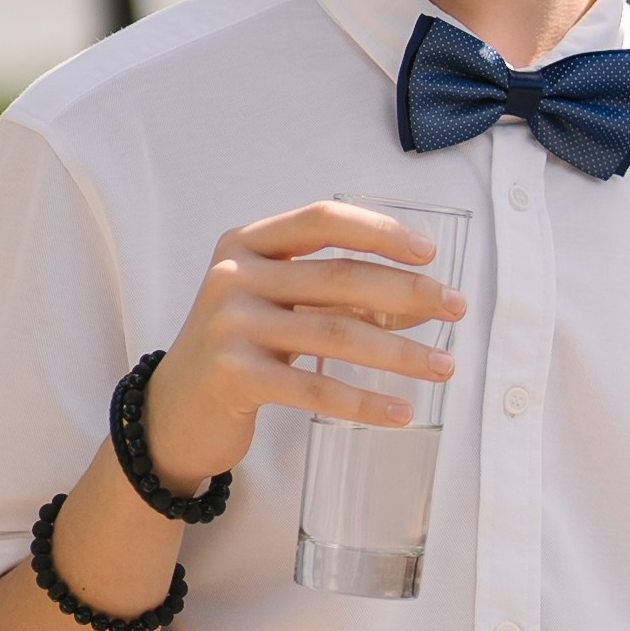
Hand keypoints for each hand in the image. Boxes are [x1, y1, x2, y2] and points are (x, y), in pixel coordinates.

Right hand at [144, 203, 467, 486]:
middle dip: (409, 293)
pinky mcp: (233, 375)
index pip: (323, 219)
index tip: (429, 252)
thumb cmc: (239, 348)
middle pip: (341, 277)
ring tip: (444, 366)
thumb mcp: (276, 304)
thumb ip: (333, 293)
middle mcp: (234, 276)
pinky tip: (401, 411)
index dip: (380, 231)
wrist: (173, 411)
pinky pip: (315, 387)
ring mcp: (230, 325)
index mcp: (246, 243)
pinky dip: (365, 400)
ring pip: (337, 333)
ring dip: (400, 352)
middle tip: (456, 310)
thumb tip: (421, 299)